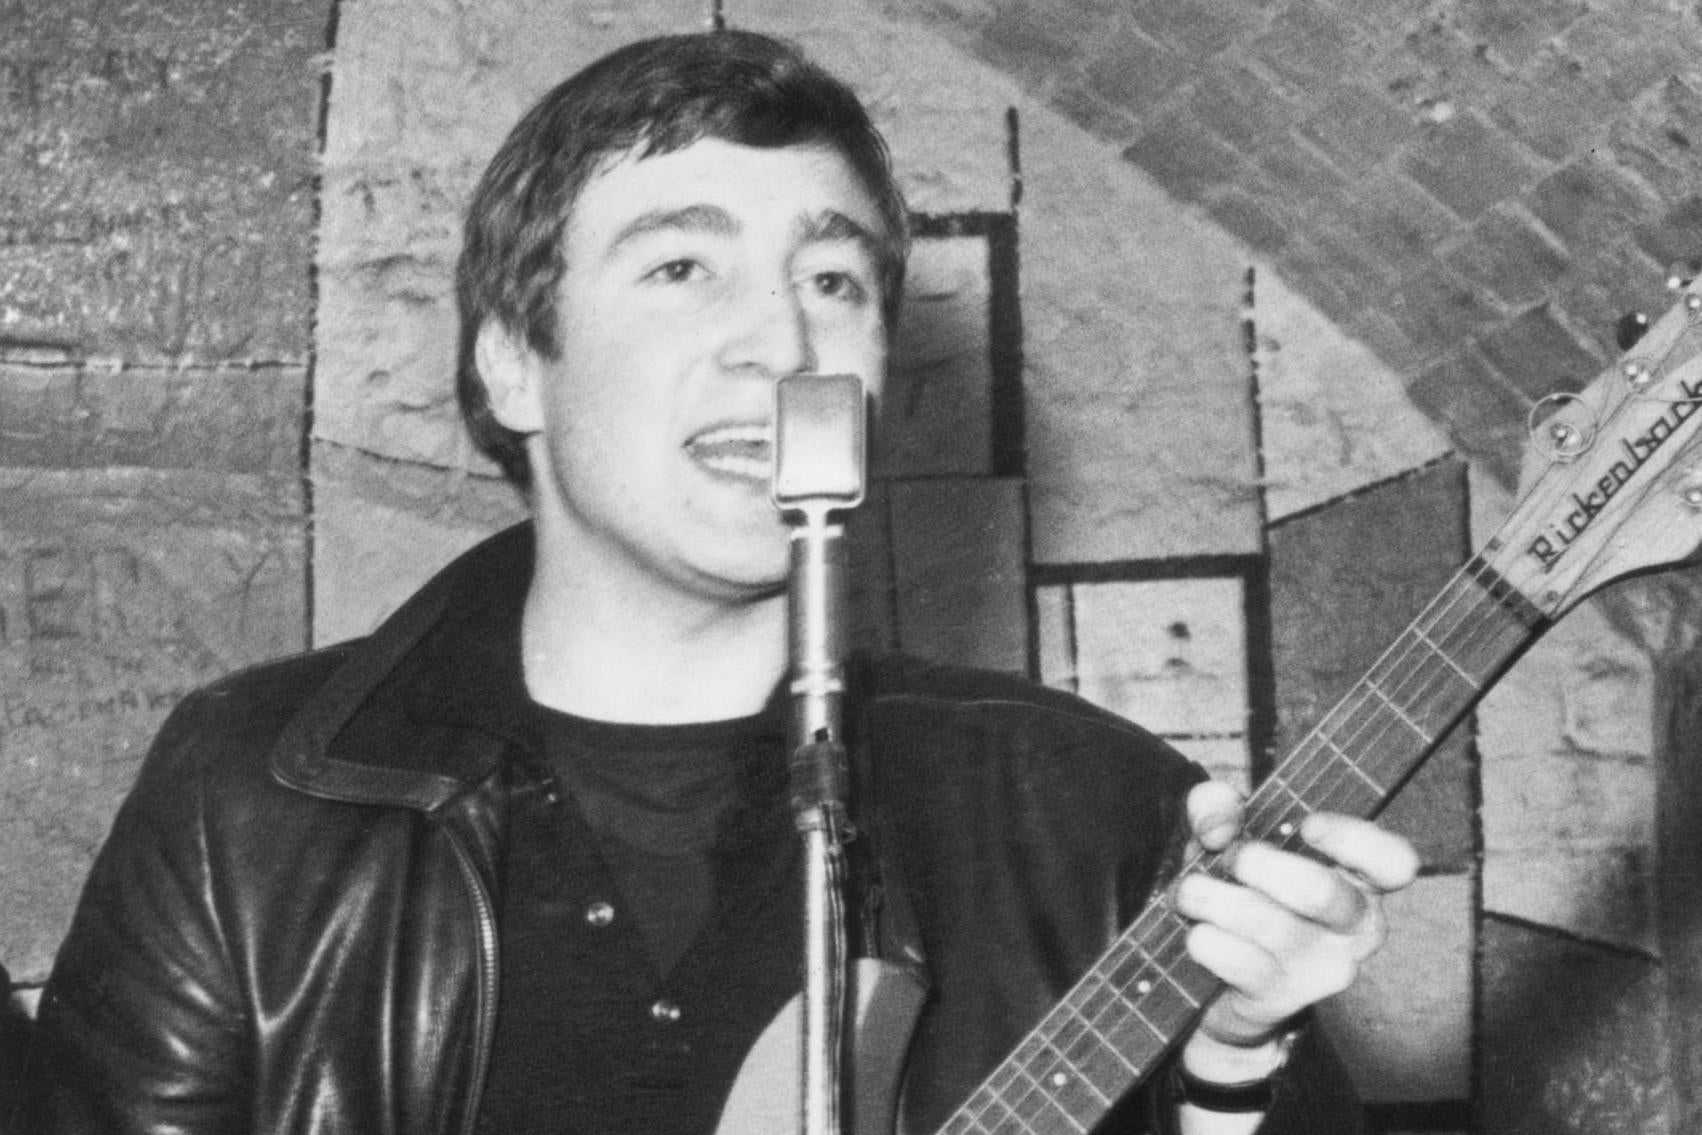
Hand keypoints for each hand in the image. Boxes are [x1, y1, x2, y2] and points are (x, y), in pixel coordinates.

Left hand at [1173, 779, 1418, 1078]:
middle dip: (1255, 862)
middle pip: (1318, 891)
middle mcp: (1356, 925)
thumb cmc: (1240, 886)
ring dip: (1209, 896)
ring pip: (1263, 920)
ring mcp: (1323, 968)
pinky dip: (1203, 936)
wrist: (1219, 976)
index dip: (1353, 839)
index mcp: (1361, 877)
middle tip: (1227, 857)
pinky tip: (1199, 931)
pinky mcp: (1283, 997)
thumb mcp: (1228, 834)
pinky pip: (1234, 958)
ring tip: (1192, 892)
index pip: (1394, 861)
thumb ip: (1218, 806)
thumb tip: (1217, 827)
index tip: (1307, 825)